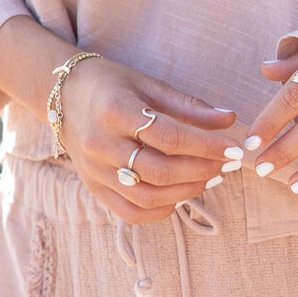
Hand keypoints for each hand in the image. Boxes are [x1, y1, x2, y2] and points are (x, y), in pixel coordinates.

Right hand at [62, 56, 237, 223]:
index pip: (169, 136)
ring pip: (147, 196)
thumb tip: (230, 120)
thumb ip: (188, 106)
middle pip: (160, 170)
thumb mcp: (148, 85)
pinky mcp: (94, 188)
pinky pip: (131, 212)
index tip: (234, 148)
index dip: (206, 145)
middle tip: (228, 164)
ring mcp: (94, 171)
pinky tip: (181, 194)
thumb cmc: (111, 85)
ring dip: (187, 191)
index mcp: (115, 111)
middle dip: (202, 170)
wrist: (63, 96)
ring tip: (211, 178)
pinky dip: (161, 209)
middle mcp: (101, 145)